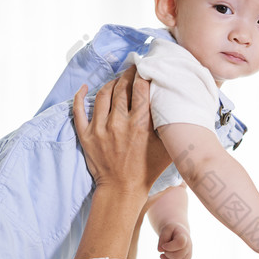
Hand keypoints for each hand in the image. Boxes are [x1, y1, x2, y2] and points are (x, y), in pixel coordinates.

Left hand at [72, 66, 171, 194]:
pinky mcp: (86, 136)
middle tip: (132, 69)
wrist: (122, 191)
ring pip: (103, 94)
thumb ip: (170, 127)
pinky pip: (79, 110)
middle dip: (128, 74)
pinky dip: (81, 96)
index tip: (145, 68)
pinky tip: (85, 87)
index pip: (140, 88)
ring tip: (117, 80)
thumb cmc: (147, 171)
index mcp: (140, 124)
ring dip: (111, 83)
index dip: (143, 74)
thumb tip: (178, 108)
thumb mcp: (166, 149)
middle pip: (121, 87)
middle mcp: (119, 123)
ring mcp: (100, 128)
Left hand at [157, 222, 192, 258]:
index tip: (164, 246)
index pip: (180, 243)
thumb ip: (162, 238)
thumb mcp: (165, 229)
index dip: (170, 246)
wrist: (179, 233)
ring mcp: (188, 255)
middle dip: (167, 255)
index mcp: (184, 237)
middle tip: (162, 252)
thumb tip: (160, 250)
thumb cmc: (171, 231)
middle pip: (179, 256)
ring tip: (162, 256)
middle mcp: (189, 247)